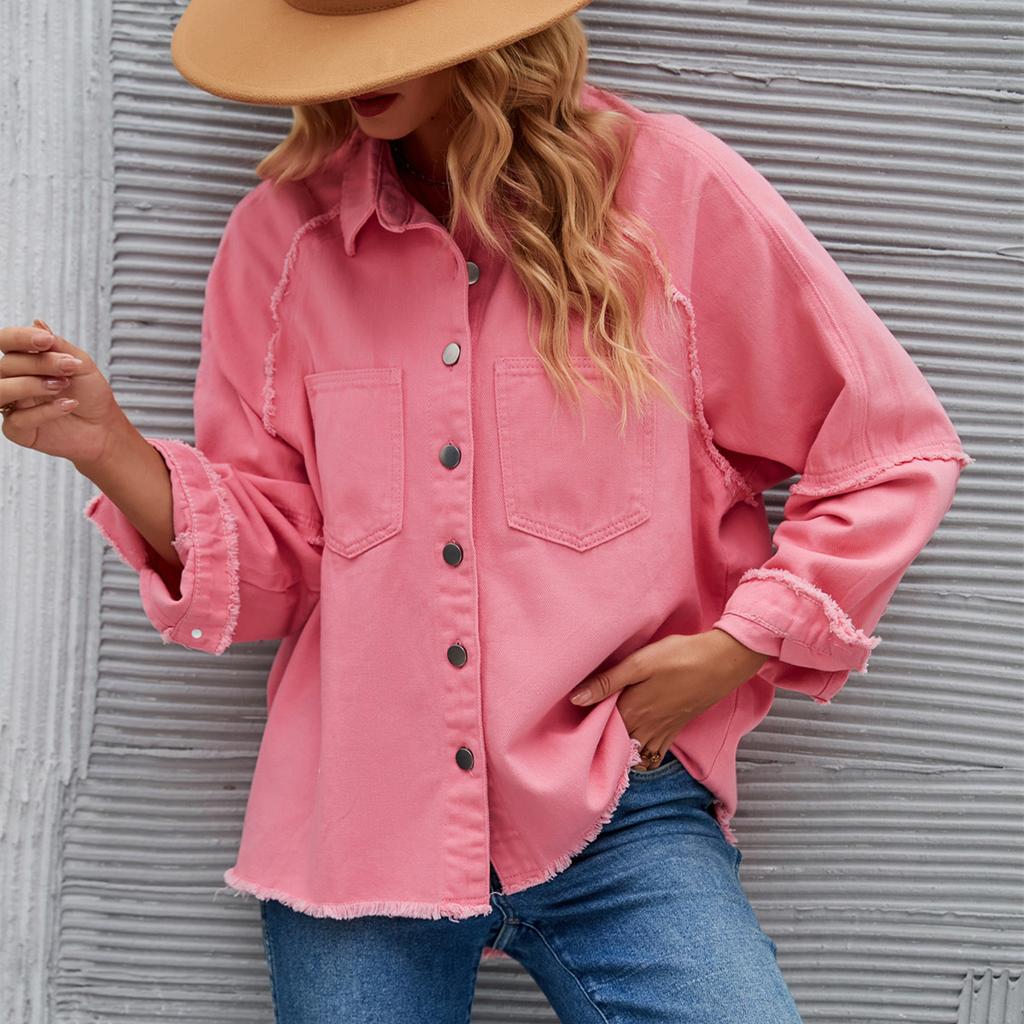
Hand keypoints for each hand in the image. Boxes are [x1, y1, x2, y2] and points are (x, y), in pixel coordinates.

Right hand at [1, 319, 129, 467]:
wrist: (104, 426)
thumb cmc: (90, 394)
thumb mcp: (80, 364)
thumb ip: (58, 346)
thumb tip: (38, 324)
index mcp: (24, 362)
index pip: (5, 342)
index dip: (20, 338)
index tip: (45, 340)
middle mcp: (13, 381)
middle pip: (6, 365)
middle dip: (39, 364)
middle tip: (68, 368)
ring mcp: (12, 406)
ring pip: (1, 390)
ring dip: (32, 385)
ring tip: (61, 385)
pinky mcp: (18, 430)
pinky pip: (18, 419)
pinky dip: (45, 411)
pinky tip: (67, 405)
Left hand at [567, 630, 770, 767]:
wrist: (721, 662)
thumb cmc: (679, 657)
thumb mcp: (640, 663)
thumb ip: (607, 682)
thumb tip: (575, 699)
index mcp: (633, 711)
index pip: (599, 731)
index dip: (584, 728)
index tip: (570, 722)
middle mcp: (646, 728)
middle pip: (615, 745)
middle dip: (598, 742)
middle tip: (582, 732)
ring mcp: (662, 731)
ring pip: (633, 753)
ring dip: (618, 750)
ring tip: (604, 738)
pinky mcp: (675, 729)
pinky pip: (653, 754)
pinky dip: (640, 756)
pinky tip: (632, 741)